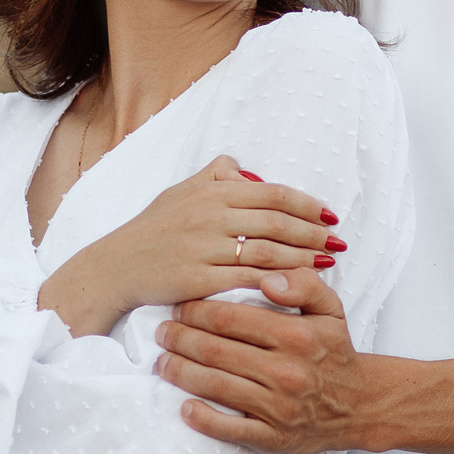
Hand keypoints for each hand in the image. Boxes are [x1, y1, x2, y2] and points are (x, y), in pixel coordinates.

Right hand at [38, 156, 344, 338]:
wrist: (115, 267)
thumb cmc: (151, 230)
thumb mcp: (179, 191)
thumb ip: (213, 175)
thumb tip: (244, 168)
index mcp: (211, 191)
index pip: (272, 194)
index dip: (306, 204)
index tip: (329, 215)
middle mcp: (211, 216)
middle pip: (277, 222)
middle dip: (313, 233)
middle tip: (338, 242)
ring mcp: (205, 248)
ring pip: (268, 251)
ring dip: (303, 258)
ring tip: (327, 263)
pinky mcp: (200, 279)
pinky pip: (247, 280)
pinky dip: (277, 282)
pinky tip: (297, 285)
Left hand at [155, 267, 367, 453]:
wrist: (361, 404)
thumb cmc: (335, 351)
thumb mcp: (330, 308)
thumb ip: (303, 283)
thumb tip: (267, 279)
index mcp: (296, 335)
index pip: (229, 318)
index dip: (196, 310)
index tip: (179, 306)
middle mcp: (286, 371)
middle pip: (215, 351)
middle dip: (180, 339)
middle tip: (162, 332)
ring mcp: (278, 407)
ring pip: (215, 386)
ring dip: (181, 373)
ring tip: (163, 363)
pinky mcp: (274, 437)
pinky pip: (230, 430)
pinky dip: (203, 419)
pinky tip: (185, 408)